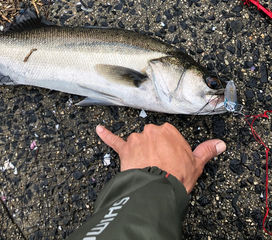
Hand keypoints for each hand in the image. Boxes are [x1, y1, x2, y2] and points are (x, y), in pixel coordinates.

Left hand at [96, 123, 225, 193]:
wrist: (158, 189)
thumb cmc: (177, 176)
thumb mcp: (197, 164)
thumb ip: (207, 151)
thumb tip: (220, 144)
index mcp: (169, 131)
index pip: (168, 136)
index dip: (170, 150)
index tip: (172, 160)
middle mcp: (152, 130)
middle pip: (152, 138)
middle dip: (155, 150)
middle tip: (161, 166)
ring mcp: (137, 139)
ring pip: (137, 142)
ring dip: (139, 152)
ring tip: (146, 168)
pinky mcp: (125, 149)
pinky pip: (113, 140)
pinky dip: (106, 135)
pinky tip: (99, 130)